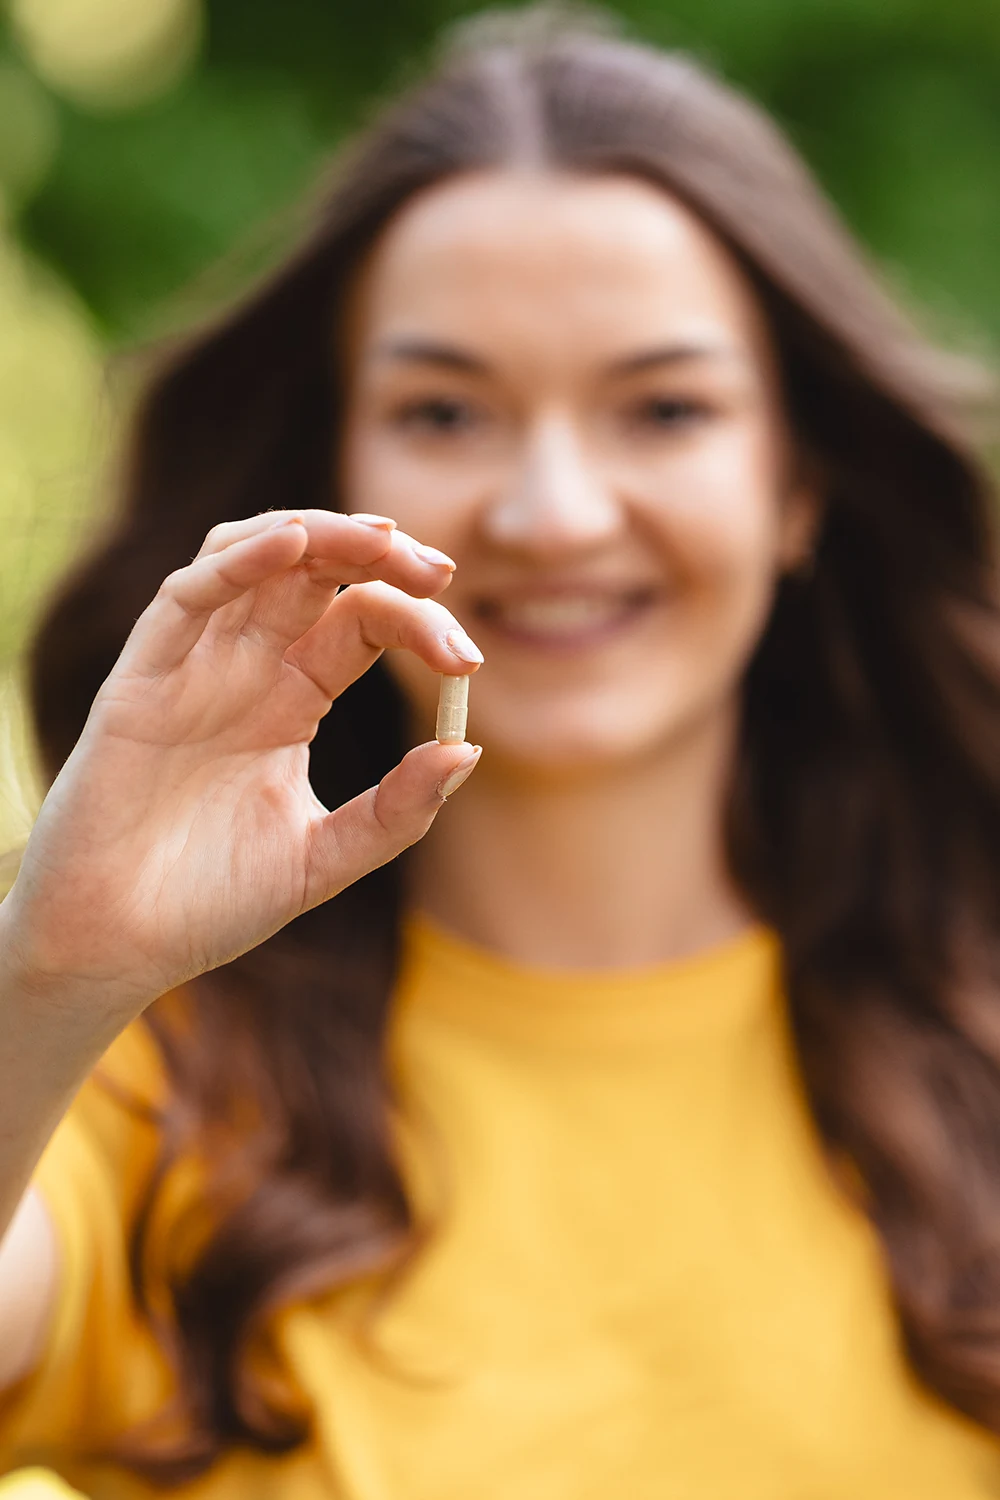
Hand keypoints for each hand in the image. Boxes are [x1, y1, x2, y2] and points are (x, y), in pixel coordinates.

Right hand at [1, 510, 481, 1015]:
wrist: (118, 948)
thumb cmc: (211, 904)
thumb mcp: (323, 859)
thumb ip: (396, 813)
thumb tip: (468, 752)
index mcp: (293, 700)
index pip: (363, 624)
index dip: (418, 624)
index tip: (466, 658)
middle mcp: (245, 669)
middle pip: (318, 574)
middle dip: (381, 557)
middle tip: (438, 570)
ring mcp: (193, 667)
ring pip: (252, 560)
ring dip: (318, 536)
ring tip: (378, 537)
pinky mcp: (141, 680)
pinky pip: (187, 597)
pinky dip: (238, 561)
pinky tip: (291, 544)